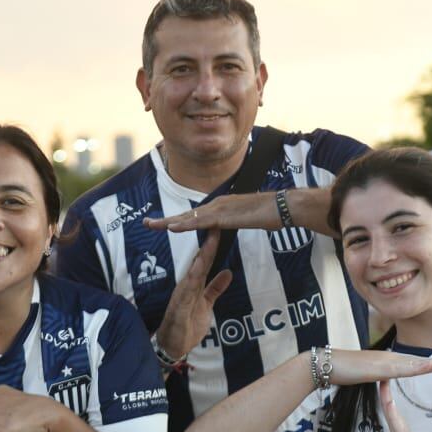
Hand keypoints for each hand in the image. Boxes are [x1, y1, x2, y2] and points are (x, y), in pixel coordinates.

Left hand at [143, 193, 280, 232]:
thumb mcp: (250, 219)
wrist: (284, 206)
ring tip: (152, 225)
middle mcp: (218, 204)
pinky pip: (202, 221)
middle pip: (187, 213)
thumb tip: (234, 224)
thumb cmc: (272, 213)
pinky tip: (173, 227)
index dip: (178, 219)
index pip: (195, 214)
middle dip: (166, 219)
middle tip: (146, 222)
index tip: (163, 223)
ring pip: (190, 216)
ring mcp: (221, 209)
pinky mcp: (226, 216)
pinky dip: (186, 224)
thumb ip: (238, 221)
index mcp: (222, 206)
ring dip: (170, 221)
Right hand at [153, 231, 232, 359]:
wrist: (173, 345)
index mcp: (195, 283)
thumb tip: (227, 272)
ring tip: (210, 240)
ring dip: (201, 256)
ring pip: (193, 272)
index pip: (205, 261)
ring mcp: (182, 294)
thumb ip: (215, 288)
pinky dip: (192, 279)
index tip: (220, 228)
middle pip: (199, 261)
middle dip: (208, 244)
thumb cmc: (188, 324)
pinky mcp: (178, 306)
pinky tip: (197, 269)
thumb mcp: (207, 304)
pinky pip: (186, 291)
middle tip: (215, 224)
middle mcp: (187, 285)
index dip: (213, 245)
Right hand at [326, 348, 431, 386]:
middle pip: (420, 361)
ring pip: (416, 363)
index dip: (431, 363)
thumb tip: (381, 379)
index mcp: (387, 362)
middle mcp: (389, 359)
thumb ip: (374, 375)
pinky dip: (417, 368)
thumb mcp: (363, 374)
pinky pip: (402, 369)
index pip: (414, 363)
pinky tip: (429, 367)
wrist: (326, 364)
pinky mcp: (379, 367)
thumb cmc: (342, 370)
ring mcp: (385, 362)